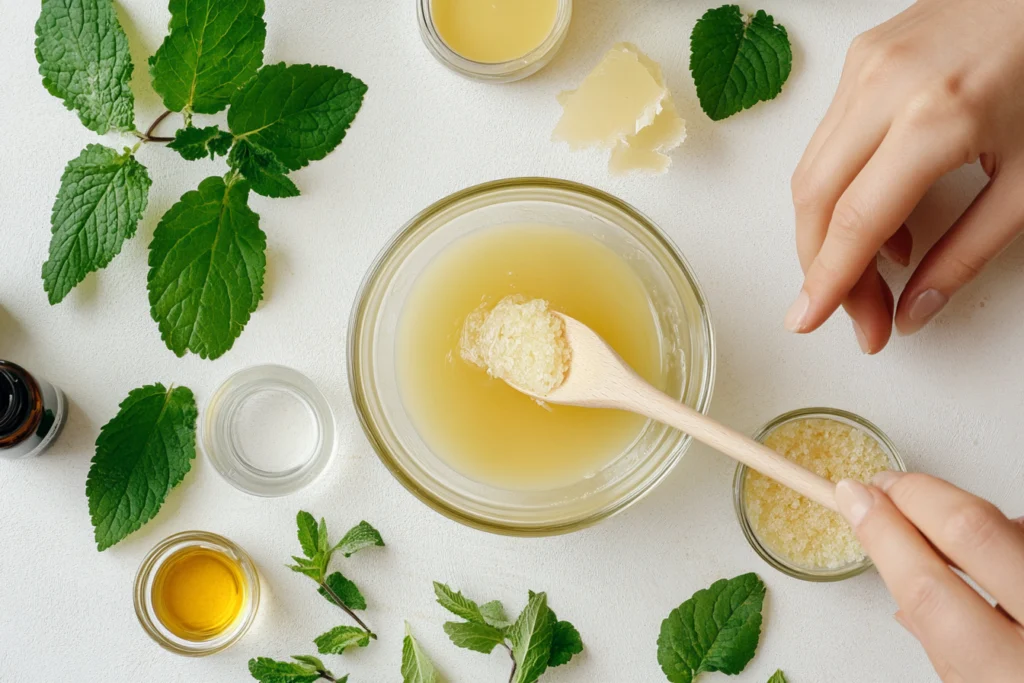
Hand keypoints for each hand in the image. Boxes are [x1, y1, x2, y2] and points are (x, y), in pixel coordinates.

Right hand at [788, 0, 1023, 352]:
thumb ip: (969, 252)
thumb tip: (916, 308)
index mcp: (934, 117)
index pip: (855, 222)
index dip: (830, 283)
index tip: (811, 321)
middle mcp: (884, 86)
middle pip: (816, 200)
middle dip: (824, 267)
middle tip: (856, 313)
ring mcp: (865, 66)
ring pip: (812, 171)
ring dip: (828, 233)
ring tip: (875, 272)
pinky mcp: (861, 58)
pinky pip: (828, 139)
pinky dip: (840, 189)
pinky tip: (881, 217)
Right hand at [836, 473, 1023, 681]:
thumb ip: (943, 646)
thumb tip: (893, 576)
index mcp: (1007, 677)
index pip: (929, 588)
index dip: (883, 531)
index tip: (856, 498)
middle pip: (974, 529)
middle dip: (918, 494)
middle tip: (888, 484)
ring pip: (1014, 525)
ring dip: (969, 518)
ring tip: (950, 538)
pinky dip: (1014, 534)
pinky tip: (1008, 558)